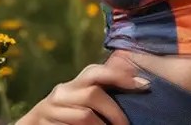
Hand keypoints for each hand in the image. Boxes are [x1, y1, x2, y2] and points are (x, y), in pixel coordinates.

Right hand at [13, 57, 149, 124]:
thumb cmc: (67, 115)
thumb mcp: (82, 100)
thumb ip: (102, 93)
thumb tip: (139, 88)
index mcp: (76, 83)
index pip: (97, 71)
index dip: (121, 75)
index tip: (145, 84)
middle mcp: (63, 91)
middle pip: (93, 93)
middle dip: (114, 111)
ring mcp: (52, 107)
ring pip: (85, 116)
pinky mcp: (45, 122)